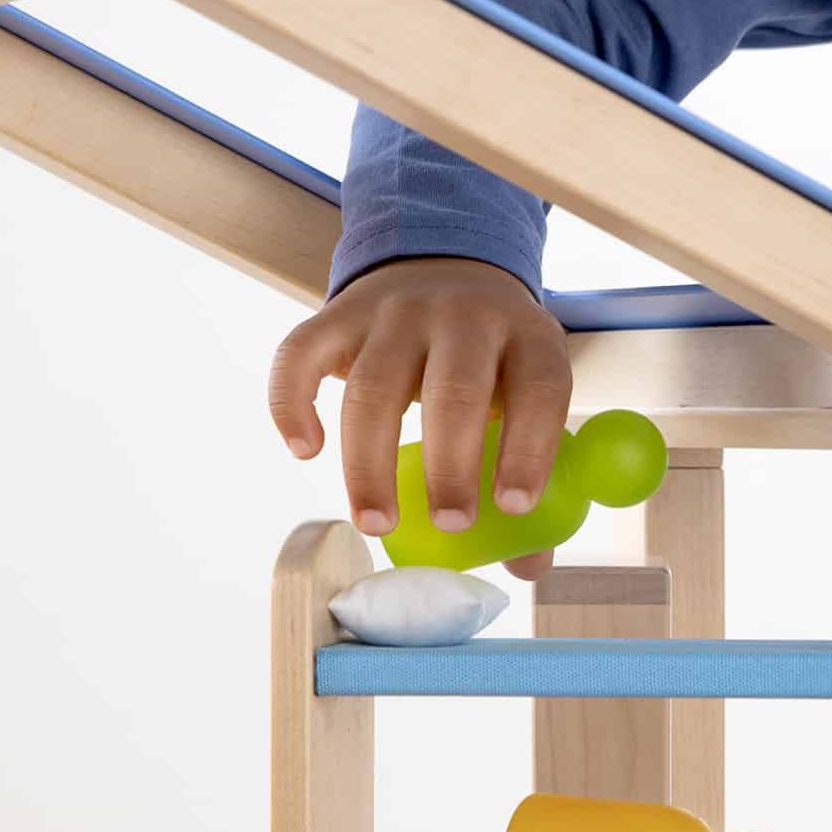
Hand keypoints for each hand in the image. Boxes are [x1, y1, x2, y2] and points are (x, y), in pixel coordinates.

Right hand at [268, 255, 572, 579]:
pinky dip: (292, 404)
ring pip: (375, 385)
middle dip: (450, 465)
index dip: (529, 448)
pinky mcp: (338, 314)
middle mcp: (463, 314)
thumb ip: (532, 473)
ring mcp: (396, 309)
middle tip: (449, 525)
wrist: (445, 267)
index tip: (512, 508)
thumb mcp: (528, 394)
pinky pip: (301, 356)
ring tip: (378, 522)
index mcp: (527, 336)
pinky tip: (307, 448)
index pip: (539, 388)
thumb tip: (528, 564)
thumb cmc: (492, 360)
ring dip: (370, 462)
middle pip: (455, 389)